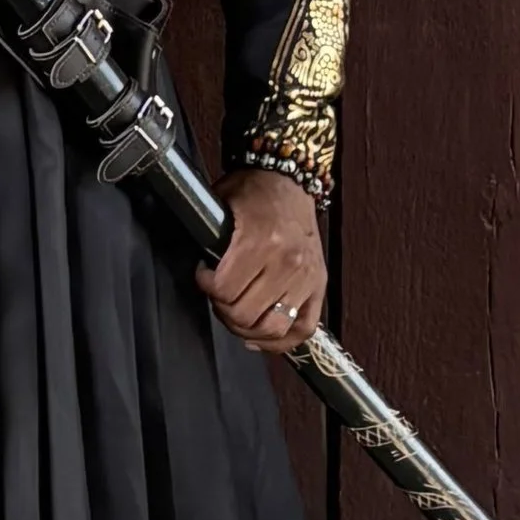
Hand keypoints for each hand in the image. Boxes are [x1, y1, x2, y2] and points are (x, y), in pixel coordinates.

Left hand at [200, 168, 326, 353]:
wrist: (290, 178)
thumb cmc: (254, 191)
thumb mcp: (222, 203)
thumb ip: (209, 239)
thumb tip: (201, 271)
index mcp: (262, 241)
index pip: (224, 290)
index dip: (206, 286)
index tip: (203, 274)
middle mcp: (288, 263)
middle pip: (245, 314)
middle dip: (222, 309)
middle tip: (217, 294)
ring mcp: (306, 277)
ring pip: (272, 328)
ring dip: (247, 329)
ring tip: (236, 313)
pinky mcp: (318, 286)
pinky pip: (303, 329)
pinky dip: (280, 341)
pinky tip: (260, 336)